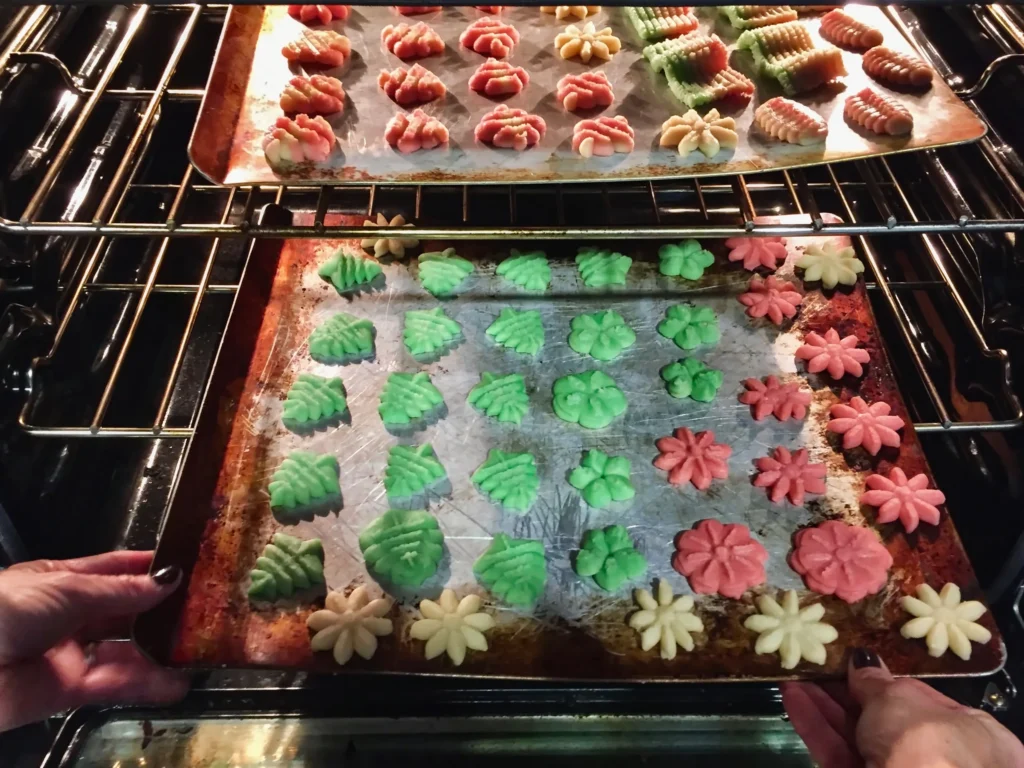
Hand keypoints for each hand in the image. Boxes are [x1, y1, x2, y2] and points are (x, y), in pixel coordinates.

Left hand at [0, 551, 189, 731]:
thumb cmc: (5, 609)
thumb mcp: (67, 587)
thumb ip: (120, 590)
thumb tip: (166, 580)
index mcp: (62, 580)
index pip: (115, 570)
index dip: (148, 569)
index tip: (185, 566)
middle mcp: (69, 616)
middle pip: (125, 612)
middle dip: (160, 611)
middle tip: (201, 609)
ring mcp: (70, 653)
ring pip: (124, 650)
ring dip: (158, 651)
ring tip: (194, 649)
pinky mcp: (70, 690)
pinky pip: (114, 684)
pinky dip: (146, 684)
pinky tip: (174, 682)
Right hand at [782, 649, 1023, 767]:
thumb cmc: (925, 743)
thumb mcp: (900, 699)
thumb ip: (876, 681)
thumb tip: (862, 662)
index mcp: (969, 734)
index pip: (921, 700)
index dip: (885, 682)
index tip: (854, 663)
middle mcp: (936, 758)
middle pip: (882, 720)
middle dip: (846, 693)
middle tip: (816, 666)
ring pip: (855, 737)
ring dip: (823, 705)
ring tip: (794, 675)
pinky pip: (835, 752)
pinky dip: (814, 726)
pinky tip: (792, 696)